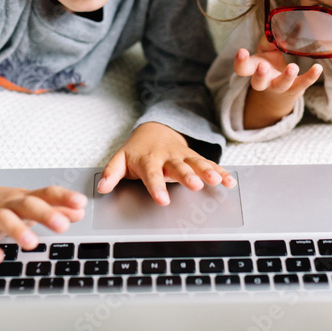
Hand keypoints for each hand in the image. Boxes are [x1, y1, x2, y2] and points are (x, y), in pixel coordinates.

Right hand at [0, 179, 86, 263]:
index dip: (64, 197)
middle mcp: (9, 205)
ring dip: (18, 231)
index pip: (47, 193)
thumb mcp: (29, 202)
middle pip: (28, 205)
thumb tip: (80, 211)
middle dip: (45, 214)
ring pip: (4, 220)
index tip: (81, 203)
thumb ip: (55, 208)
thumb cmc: (2, 203)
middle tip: (63, 225)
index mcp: (25, 197)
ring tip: (32, 243)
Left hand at [96, 122, 235, 205]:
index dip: (157, 187)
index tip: (163, 200)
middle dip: (188, 176)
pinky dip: (220, 172)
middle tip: (196, 184)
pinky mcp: (194, 157)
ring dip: (207, 171)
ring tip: (217, 180)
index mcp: (149, 160)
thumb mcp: (121, 159)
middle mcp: (168, 158)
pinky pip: (210, 164)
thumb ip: (112, 173)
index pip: (152, 175)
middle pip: (179, 167)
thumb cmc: (137, 151)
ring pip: (197, 163)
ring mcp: (183, 156)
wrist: (154, 130)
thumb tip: (101, 187)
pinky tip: (230, 181)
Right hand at [234, 35, 320, 128]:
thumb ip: (270, 39)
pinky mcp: (296, 88)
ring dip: (287, 76)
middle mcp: (265, 81)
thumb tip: (280, 29)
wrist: (280, 90)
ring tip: (293, 67)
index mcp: (253, 69)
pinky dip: (311, 76)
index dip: (240, 62)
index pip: (242, 69)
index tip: (242, 51)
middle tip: (263, 66)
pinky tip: (318, 68)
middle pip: (258, 83)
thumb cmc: (270, 64)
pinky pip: (303, 84)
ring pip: (281, 85)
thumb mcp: (266, 50)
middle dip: (260, 75)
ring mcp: (280, 87)